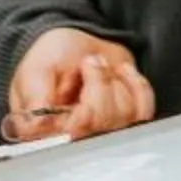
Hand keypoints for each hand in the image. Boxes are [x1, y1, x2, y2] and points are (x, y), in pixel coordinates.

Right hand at [6, 26, 153, 139]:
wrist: (78, 42)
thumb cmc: (53, 57)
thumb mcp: (36, 70)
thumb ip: (36, 96)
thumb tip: (38, 125)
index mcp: (45, 132)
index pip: (71, 138)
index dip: (83, 118)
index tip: (81, 92)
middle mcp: (75, 136)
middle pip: (103, 124)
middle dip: (100, 84)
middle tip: (89, 61)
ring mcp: (105, 131)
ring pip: (126, 116)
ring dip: (116, 82)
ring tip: (100, 65)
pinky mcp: (130, 120)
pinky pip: (144, 109)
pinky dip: (136, 84)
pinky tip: (121, 72)